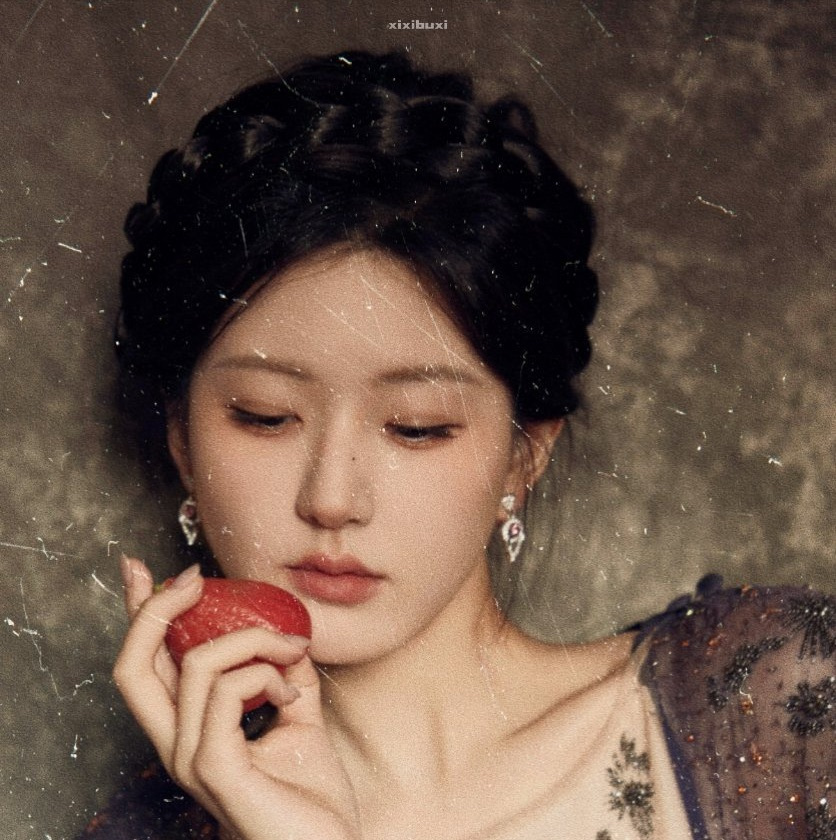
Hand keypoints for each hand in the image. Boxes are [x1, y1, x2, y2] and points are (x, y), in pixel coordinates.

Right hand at [114, 558, 360, 839]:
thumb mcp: (299, 718)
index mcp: (190, 730)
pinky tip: (292, 692)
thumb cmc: (311, 796)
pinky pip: (227, 692)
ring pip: (197, 664)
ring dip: (254, 639)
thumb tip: (289, 633)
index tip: (141, 569)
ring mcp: (191, 759)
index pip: (146, 665)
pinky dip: (265, 673)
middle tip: (194, 578)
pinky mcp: (215, 769)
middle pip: (133, 665)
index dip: (137, 614)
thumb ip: (286, 674)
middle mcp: (177, 744)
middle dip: (157, 608)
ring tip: (293, 652)